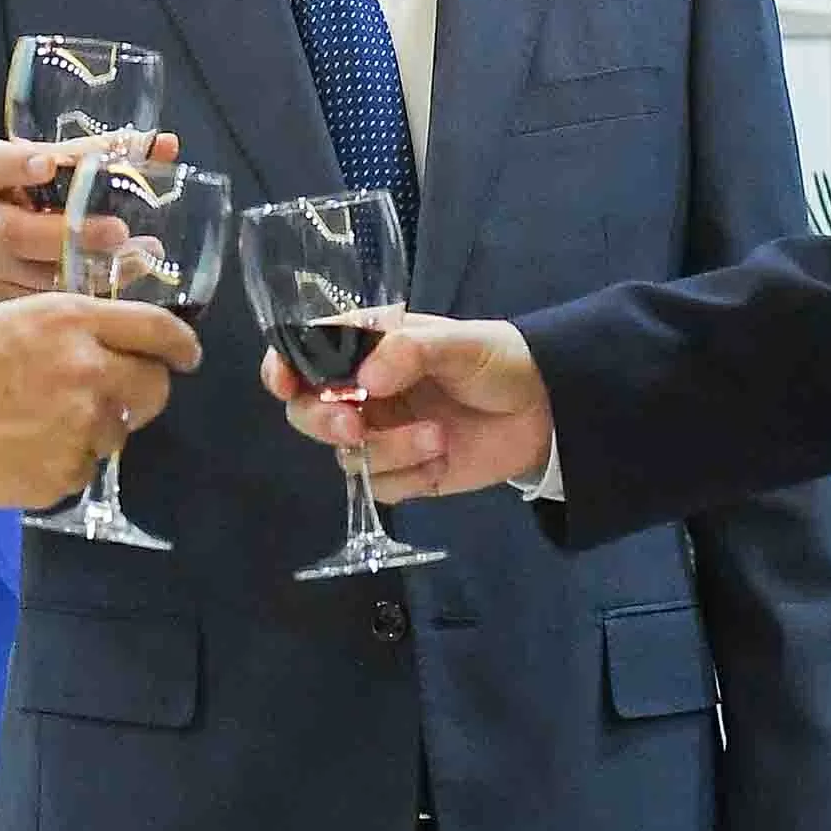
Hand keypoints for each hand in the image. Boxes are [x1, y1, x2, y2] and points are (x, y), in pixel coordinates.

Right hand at [0, 133, 173, 309]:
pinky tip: (125, 284)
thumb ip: (105, 151)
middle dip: (66, 232)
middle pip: (13, 231)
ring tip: (137, 258)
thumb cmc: (37, 193)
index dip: (17, 164)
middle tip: (117, 230)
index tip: (49, 164)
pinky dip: (89, 295)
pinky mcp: (8, 298)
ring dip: (89, 270)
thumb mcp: (58, 163)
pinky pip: (48, 303)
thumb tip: (165, 145)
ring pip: (34, 275)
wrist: (1, 240)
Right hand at [0, 291, 195, 507]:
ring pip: (118, 432)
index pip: (159, 330)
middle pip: (155, 388)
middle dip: (144, 390)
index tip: (188, 354)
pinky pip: (84, 468)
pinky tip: (23, 450)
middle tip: (118, 395)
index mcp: (76, 324)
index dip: (182, 345)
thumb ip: (73, 329)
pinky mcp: (65, 475)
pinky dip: (63, 461)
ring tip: (40, 423)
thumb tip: (113, 347)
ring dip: (95, 428)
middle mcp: (91, 373)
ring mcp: (81, 429)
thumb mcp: (18, 319)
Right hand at [261, 312, 551, 500]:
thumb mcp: (460, 343)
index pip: (306, 351)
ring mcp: (382, 433)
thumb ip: (410, 352)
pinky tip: (440, 461)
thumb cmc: (498, 361)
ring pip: (347, 455)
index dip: (283, 367)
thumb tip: (363, 381)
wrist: (546, 412)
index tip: (284, 383)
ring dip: (388, 451)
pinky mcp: (403, 472)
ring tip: (437, 438)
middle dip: (324, 421)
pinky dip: (408, 478)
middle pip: (309, 411)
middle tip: (355, 426)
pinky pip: (380, 487)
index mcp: (368, 347)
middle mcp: (364, 391)